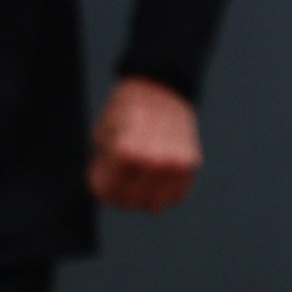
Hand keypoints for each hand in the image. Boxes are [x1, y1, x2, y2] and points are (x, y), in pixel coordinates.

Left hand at [89, 77, 202, 214]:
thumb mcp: (103, 133)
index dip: (100, 187)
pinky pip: (175, 196)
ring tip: (136, 175)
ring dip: (142, 195)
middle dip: (118, 193)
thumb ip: (103, 165)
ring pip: (154, 206)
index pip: (107, 193)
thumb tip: (106, 190)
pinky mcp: (191, 164)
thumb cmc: (127, 108)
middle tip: (117, 176)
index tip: (100, 177)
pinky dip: (163, 191)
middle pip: (129, 203)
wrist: (161, 85)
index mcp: (126, 151)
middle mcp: (153, 160)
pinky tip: (155, 174)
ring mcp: (175, 164)